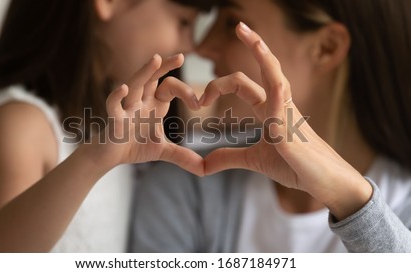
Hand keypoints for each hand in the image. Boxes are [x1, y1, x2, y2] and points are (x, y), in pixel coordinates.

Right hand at [95, 54, 203, 175]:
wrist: (109, 156)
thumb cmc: (134, 147)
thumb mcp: (163, 151)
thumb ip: (183, 157)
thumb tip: (205, 169)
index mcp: (154, 105)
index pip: (170, 88)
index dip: (185, 92)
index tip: (199, 104)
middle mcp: (141, 102)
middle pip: (153, 78)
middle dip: (165, 67)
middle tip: (181, 56)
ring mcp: (127, 108)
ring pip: (135, 85)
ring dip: (144, 72)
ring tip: (156, 59)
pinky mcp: (114, 119)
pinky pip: (113, 104)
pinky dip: (117, 96)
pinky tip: (124, 88)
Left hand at [200, 23, 371, 218]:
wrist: (324, 182)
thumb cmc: (296, 167)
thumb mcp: (254, 161)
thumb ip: (228, 157)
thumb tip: (203, 164)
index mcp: (270, 110)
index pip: (245, 84)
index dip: (221, 83)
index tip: (201, 99)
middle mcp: (280, 104)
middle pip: (265, 67)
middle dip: (253, 44)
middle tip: (237, 26)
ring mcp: (287, 111)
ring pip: (274, 72)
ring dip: (260, 50)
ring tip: (245, 30)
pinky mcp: (290, 124)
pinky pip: (279, 93)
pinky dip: (270, 76)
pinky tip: (261, 55)